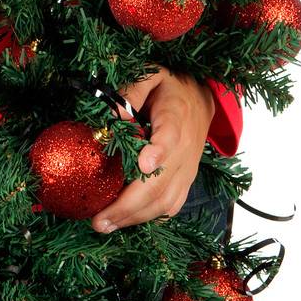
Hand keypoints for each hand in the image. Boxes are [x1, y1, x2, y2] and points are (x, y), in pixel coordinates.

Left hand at [91, 69, 215, 233]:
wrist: (201, 99)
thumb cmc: (169, 87)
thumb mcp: (151, 74)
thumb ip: (131, 91)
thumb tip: (112, 118)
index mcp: (176, 116)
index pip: (170, 136)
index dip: (159, 151)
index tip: (144, 165)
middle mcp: (185, 148)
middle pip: (161, 183)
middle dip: (129, 205)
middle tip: (99, 220)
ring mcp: (187, 168)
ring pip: (166, 202)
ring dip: (135, 218)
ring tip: (105, 225)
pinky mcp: (186, 181)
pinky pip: (172, 206)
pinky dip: (150, 218)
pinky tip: (126, 223)